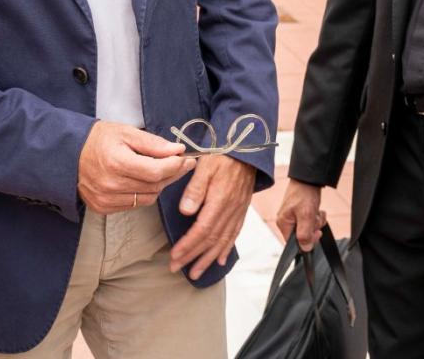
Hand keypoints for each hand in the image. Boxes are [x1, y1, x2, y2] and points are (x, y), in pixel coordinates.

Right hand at [79, 121, 194, 214]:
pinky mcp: (103, 207)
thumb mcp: (126, 132)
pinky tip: (144, 181)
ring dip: (159, 185)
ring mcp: (105, 199)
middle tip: (181, 163)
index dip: (175, 166)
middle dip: (172, 174)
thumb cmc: (99, 140)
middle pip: (154, 186)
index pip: (156, 171)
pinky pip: (134, 204)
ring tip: (162, 170)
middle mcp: (110, 184)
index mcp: (116, 162)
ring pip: (147, 198)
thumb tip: (177, 150)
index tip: (186, 159)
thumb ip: (153, 143)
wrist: (69, 154)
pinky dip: (144, 194)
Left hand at [168, 155, 255, 279]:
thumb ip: (195, 188)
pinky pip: (234, 235)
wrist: (248, 149)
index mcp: (220, 200)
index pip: (202, 230)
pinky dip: (226, 250)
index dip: (188, 246)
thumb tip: (185, 211)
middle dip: (193, 257)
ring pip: (223, 241)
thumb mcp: (205, 165)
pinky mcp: (241, 211)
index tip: (174, 256)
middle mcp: (230, 210)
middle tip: (177, 269)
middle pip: (211, 240)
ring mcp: (238, 212)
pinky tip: (220, 260)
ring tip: (196, 273)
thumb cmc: (223, 155)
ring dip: (208, 259)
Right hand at [275, 178, 325, 252]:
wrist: (309, 177)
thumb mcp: (306, 215)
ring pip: (308, 228)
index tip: (316, 232)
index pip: (294, 243)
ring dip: (316, 221)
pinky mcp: (300, 212)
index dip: (307, 240)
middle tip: (315, 217)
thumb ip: (304, 234)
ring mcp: (294, 216)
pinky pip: (310, 221)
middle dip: (313, 228)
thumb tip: (305, 249)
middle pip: (302, 236)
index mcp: (283, 223)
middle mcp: (287, 221)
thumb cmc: (304, 193)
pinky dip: (316, 217)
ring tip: (316, 211)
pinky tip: (317, 210)